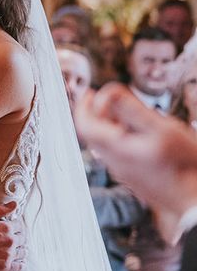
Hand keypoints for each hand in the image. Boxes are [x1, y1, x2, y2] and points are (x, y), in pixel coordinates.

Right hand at [0, 202, 25, 270]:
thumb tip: (15, 204)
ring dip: (21, 250)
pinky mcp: (5, 267)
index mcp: (6, 227)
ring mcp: (9, 255)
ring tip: (17, 251)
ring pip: (23, 252)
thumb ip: (0, 210)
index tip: (13, 229)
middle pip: (23, 239)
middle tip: (15, 239)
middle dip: (20, 238)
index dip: (16, 227)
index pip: (20, 226)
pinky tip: (20, 263)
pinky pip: (20, 267)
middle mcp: (10, 241)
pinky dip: (22, 265)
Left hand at [76, 83, 196, 216]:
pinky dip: (121, 137)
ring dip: (110, 124)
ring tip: (128, 111)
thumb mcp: (163, 129)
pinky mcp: (134, 178)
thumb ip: (133, 110)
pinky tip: (140, 132)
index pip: (84, 125)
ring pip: (106, 143)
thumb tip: (108, 92)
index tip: (91, 92)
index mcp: (116, 150)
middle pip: (93, 133)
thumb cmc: (187, 167)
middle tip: (109, 98)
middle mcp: (114, 163)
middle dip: (97, 112)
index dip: (84, 106)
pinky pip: (118, 153)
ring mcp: (124, 173)